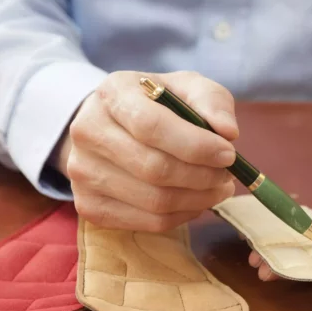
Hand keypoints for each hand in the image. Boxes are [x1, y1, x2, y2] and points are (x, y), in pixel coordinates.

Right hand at [56, 71, 238, 230]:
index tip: (229, 154)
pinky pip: (148, 222)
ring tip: (219, 187)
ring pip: (154, 201)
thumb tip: (228, 132)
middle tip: (228, 175)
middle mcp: (88, 131)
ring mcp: (82, 171)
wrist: (115, 125)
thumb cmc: (159, 105)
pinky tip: (196, 200)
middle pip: (154, 168)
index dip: (196, 146)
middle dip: (203, 176)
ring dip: (198, 199)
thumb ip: (212, 102)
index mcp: (112, 93)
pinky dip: (183, 215)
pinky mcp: (88, 205)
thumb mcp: (188, 88)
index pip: (151, 126)